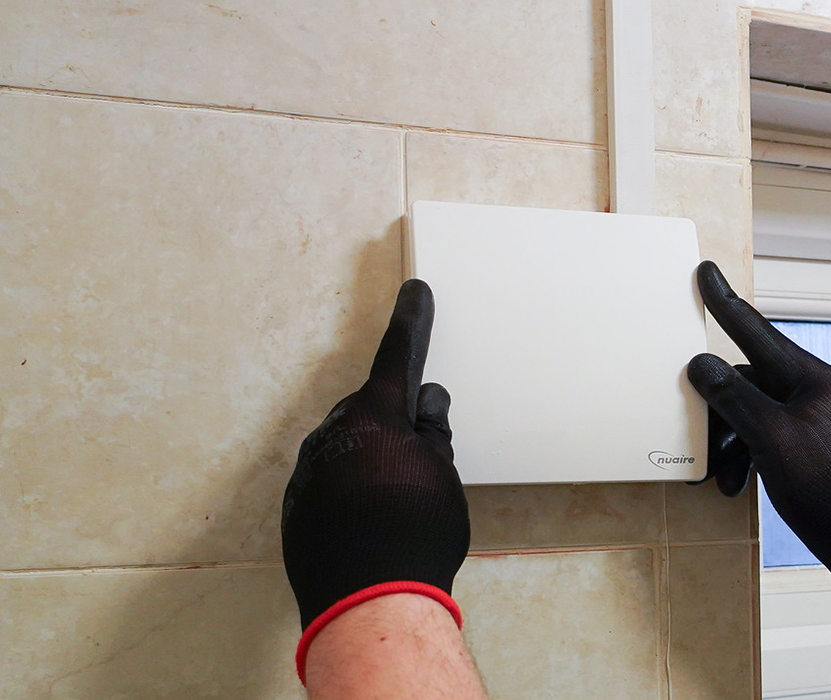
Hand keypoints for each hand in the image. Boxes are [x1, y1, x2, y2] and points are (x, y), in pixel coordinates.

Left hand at [284, 279, 468, 631]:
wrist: (368, 601)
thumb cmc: (417, 532)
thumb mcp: (442, 476)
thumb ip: (432, 435)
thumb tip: (427, 404)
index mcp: (375, 416)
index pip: (398, 357)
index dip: (412, 323)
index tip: (415, 293)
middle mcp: (333, 434)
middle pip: (369, 410)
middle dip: (395, 420)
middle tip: (425, 449)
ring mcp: (308, 472)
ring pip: (347, 448)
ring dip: (371, 459)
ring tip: (401, 500)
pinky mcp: (296, 509)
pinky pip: (328, 482)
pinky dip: (351, 490)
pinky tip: (371, 520)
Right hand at [687, 262, 830, 598]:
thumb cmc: (826, 491)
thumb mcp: (771, 440)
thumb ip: (735, 397)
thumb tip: (702, 364)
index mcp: (816, 379)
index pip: (760, 332)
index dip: (726, 303)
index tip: (705, 272)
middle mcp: (816, 392)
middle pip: (749, 380)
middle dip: (719, 409)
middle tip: (692, 426)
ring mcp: (813, 420)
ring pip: (752, 414)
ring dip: (729, 442)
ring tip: (718, 474)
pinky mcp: (808, 447)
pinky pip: (764, 437)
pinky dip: (744, 456)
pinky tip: (733, 482)